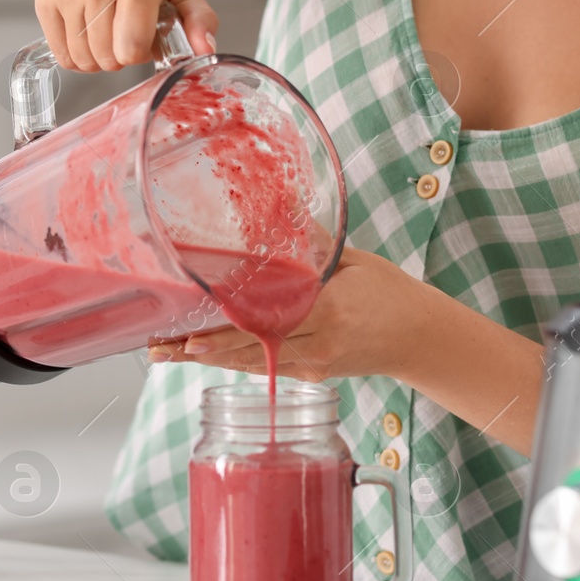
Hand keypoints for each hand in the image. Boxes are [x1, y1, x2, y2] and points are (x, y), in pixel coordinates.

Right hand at [37, 0, 216, 72]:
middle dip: (118, 56)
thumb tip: (205, 48)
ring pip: (82, 58)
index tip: (141, 38)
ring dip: (96, 57)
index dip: (139, 53)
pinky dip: (74, 54)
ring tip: (105, 32)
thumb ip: (197, 15)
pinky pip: (60, 51)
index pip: (132, 48)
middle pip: (107, 58)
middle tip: (122, 34)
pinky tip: (86, 34)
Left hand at [148, 248, 428, 381]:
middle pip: (249, 348)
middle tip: (158, 347)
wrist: (421, 338)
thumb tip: (280, 205)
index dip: (226, 328)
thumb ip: (312, 241)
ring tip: (164, 355)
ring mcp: (314, 365)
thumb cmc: (390, 292)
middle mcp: (319, 344)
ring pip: (250, 364)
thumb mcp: (353, 259)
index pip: (269, 319)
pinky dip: (229, 362)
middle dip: (200, 349)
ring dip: (205, 359)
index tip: (189, 329)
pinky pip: (263, 369)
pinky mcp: (311, 374)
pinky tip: (198, 356)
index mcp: (331, 309)